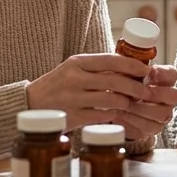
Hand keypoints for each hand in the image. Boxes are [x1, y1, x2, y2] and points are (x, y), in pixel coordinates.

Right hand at [26, 53, 155, 131]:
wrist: (30, 104)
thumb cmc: (57, 85)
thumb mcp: (73, 69)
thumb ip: (96, 68)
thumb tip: (129, 67)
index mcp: (77, 62)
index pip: (111, 59)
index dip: (132, 65)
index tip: (145, 70)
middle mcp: (75, 78)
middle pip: (115, 81)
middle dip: (136, 87)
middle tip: (146, 91)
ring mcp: (74, 98)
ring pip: (112, 99)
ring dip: (126, 102)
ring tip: (129, 104)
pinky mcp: (74, 116)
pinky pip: (102, 115)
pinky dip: (112, 115)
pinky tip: (114, 114)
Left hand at [112, 65, 176, 140]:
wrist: (115, 104)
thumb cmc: (123, 84)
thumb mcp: (125, 73)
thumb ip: (129, 69)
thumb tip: (126, 65)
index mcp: (166, 79)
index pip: (172, 74)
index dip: (161, 74)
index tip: (146, 74)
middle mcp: (169, 98)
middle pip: (173, 96)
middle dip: (154, 93)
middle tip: (137, 93)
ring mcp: (164, 114)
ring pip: (162, 114)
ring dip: (141, 108)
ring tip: (124, 104)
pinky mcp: (154, 128)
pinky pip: (148, 127)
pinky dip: (132, 120)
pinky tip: (120, 114)